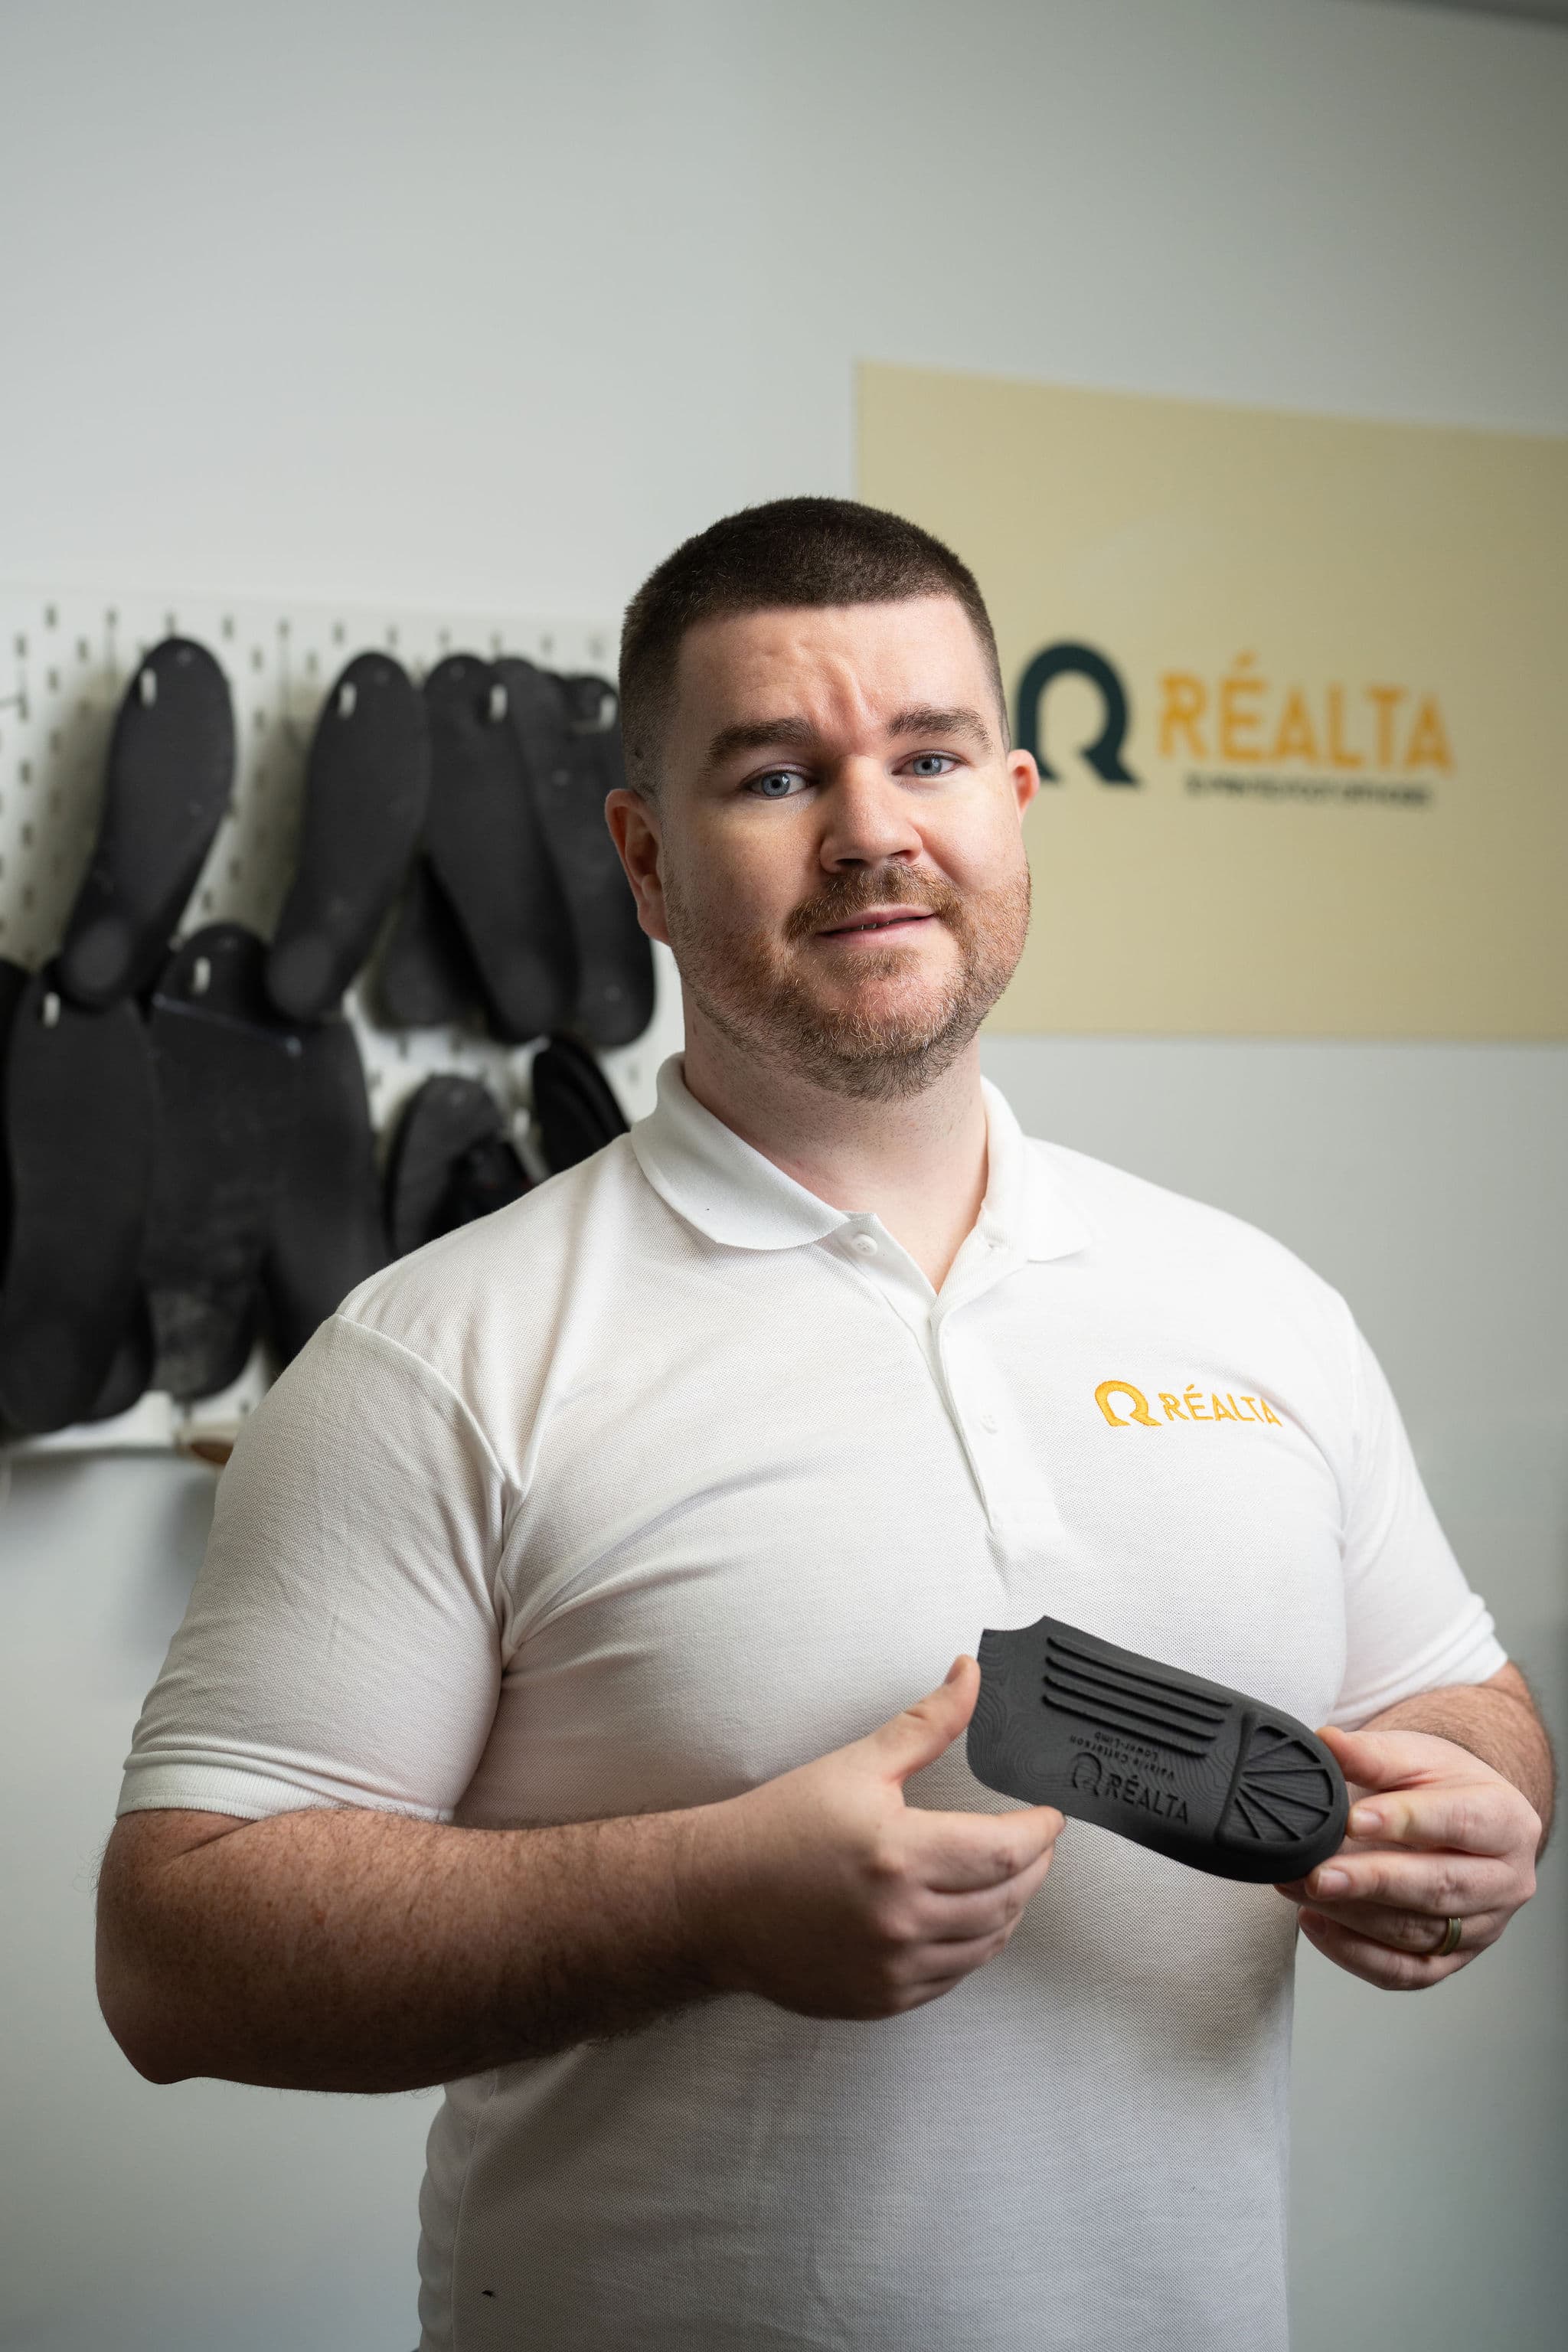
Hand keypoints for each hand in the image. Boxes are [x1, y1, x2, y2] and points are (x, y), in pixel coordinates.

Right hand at [687, 1655, 1063, 2021]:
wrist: (715, 1899)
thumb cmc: (778, 1827)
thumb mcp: (856, 1765)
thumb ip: (927, 1724)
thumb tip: (970, 1676)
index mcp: (900, 1854)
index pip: (1005, 1850)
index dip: (1040, 1832)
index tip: (1048, 1817)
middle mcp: (902, 1919)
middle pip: (1008, 1898)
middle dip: (1033, 1866)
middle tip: (1034, 1842)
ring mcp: (894, 1967)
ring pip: (988, 1943)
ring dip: (1010, 1907)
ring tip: (1007, 1876)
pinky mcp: (882, 1999)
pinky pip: (954, 1976)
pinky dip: (973, 1945)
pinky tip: (966, 1918)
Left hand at [1275, 1722, 1540, 1989]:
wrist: (1460, 1818)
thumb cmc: (1441, 1785)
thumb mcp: (1414, 1756)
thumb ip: (1373, 1754)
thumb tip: (1328, 1742)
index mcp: (1507, 1822)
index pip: (1459, 1824)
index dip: (1405, 1822)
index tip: (1353, 1819)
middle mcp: (1506, 1882)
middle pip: (1440, 1888)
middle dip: (1373, 1882)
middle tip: (1317, 1873)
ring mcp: (1482, 1928)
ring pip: (1417, 1933)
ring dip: (1352, 1915)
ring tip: (1300, 1888)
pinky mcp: (1451, 1959)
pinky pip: (1404, 1973)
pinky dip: (1355, 1954)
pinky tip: (1316, 1924)